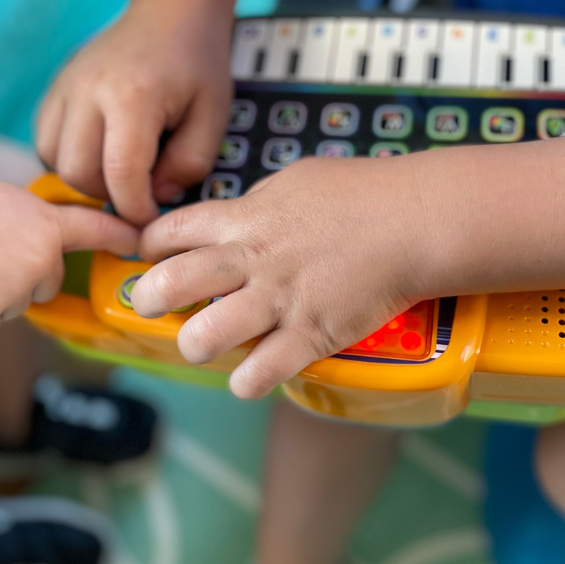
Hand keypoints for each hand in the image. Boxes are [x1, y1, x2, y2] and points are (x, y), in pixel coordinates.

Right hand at [0, 170, 136, 338]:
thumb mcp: (0, 201)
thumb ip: (32, 225)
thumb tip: (45, 253)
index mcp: (43, 222)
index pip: (95, 229)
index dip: (122, 236)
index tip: (143, 242)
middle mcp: (40, 257)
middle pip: (45, 284)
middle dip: (17, 276)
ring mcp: (16, 290)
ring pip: (13, 307)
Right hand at [36, 0, 233, 225]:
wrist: (171, 10)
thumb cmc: (197, 62)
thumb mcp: (213, 115)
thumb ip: (189, 164)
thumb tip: (154, 196)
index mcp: (132, 95)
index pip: (120, 174)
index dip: (135, 210)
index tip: (153, 220)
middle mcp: (88, 89)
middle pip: (78, 172)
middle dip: (109, 195)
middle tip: (140, 192)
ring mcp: (65, 86)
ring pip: (54, 160)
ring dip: (86, 179)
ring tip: (122, 169)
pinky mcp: (54, 88)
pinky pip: (46, 141)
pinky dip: (69, 158)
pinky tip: (102, 152)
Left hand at [130, 156, 433, 397]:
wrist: (416, 220)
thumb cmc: (363, 194)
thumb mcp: (297, 182)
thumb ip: (259, 204)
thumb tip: (241, 213)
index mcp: (245, 218)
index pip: (170, 230)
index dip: (150, 247)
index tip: (152, 258)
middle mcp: (253, 260)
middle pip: (171, 282)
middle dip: (148, 298)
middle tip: (152, 306)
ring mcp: (280, 299)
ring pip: (206, 335)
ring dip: (194, 345)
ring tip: (201, 344)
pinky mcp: (311, 334)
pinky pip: (261, 371)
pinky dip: (247, 381)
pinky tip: (248, 378)